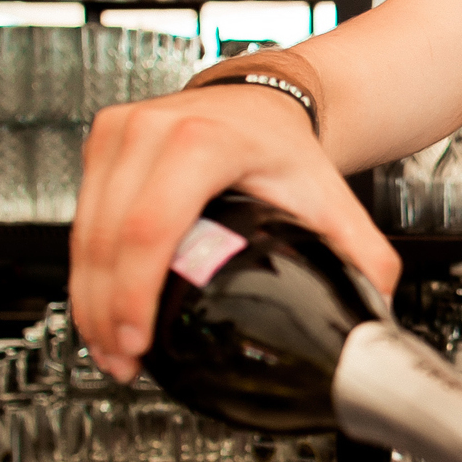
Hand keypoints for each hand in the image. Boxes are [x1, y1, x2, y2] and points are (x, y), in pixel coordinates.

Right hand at [70, 84, 400, 384]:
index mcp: (202, 142)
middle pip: (107, 238)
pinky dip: (87, 270)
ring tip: (109, 349)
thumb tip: (379, 308)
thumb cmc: (285, 144)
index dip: (134, 292)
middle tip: (122, 363)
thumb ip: (363, 255)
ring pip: (85, 231)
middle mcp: (151, 130)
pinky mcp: (101, 142)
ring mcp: (119, 133)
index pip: (150, 227)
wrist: (262, 99)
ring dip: (89, 300)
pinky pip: (82, 218)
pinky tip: (100, 308)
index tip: (137, 340)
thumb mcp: (328, 196)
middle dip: (106, 313)